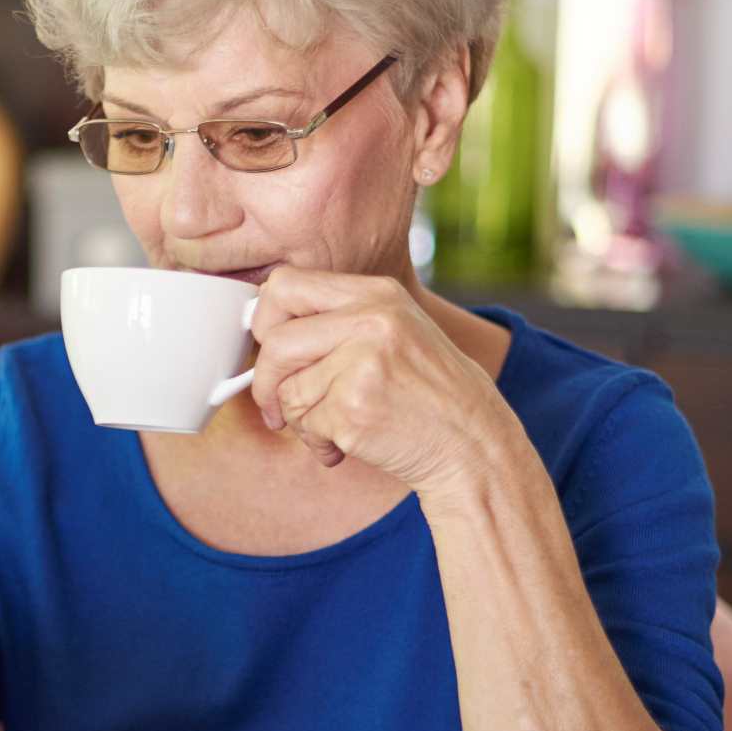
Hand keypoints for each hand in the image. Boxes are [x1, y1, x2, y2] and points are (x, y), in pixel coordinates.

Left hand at [246, 267, 514, 493]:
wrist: (474, 444)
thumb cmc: (427, 394)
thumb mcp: (394, 333)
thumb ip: (336, 322)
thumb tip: (257, 326)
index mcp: (377, 294)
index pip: (283, 285)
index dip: (264, 321)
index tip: (271, 350)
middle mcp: (371, 320)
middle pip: (275, 342)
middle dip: (267, 382)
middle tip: (278, 407)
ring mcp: (364, 363)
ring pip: (286, 390)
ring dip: (300, 420)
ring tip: (335, 427)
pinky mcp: (355, 408)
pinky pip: (305, 425)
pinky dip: (318, 443)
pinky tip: (349, 444)